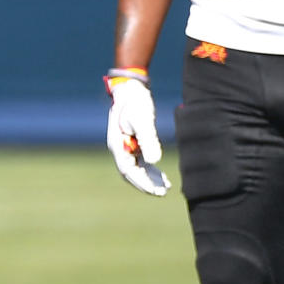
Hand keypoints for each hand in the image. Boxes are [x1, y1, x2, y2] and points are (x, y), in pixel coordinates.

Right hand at [106, 76, 170, 195]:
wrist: (131, 90)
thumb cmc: (136, 103)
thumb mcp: (143, 120)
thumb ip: (148, 140)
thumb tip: (155, 160)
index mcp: (117, 145)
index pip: (128, 171)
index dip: (142, 182)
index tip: (156, 191)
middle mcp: (119, 148)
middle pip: (131, 173)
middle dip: (146, 184)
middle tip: (162, 192)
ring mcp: (125, 147)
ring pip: (136, 170)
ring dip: (149, 179)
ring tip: (165, 186)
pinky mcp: (132, 143)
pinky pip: (140, 163)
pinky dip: (150, 171)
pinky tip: (162, 175)